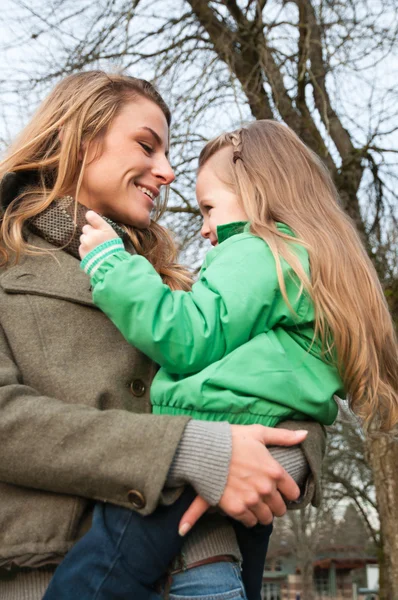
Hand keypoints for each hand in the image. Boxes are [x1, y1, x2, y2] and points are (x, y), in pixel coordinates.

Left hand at [79, 210, 117, 258]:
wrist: (110, 266)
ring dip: (87, 241)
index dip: (90, 216)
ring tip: (95, 249)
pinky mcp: (82, 250)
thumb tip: (96, 224)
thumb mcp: (113, 236)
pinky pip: (81, 246)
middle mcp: (93, 234)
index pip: (91, 216)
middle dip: (89, 232)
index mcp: (103, 229)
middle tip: (96, 240)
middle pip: (86, 228)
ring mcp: (86, 242)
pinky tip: (92, 254)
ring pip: (83, 237)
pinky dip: (85, 249)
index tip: (90, 217)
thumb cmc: (114, 251)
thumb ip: (103, 229)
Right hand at [178, 425, 307, 534]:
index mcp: (275, 471)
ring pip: (266, 518)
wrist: (205, 451)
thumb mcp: (258, 433)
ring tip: (254, 505)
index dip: (287, 491)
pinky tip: (242, 508)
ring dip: (262, 513)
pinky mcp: (236, 509)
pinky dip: (247, 518)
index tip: (279, 489)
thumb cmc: (232, 439)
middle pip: (280, 509)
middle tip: (265, 499)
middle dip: (275, 505)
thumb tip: (304, 434)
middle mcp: (266, 488)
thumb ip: (283, 436)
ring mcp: (251, 500)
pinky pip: (250, 522)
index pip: (293, 492)